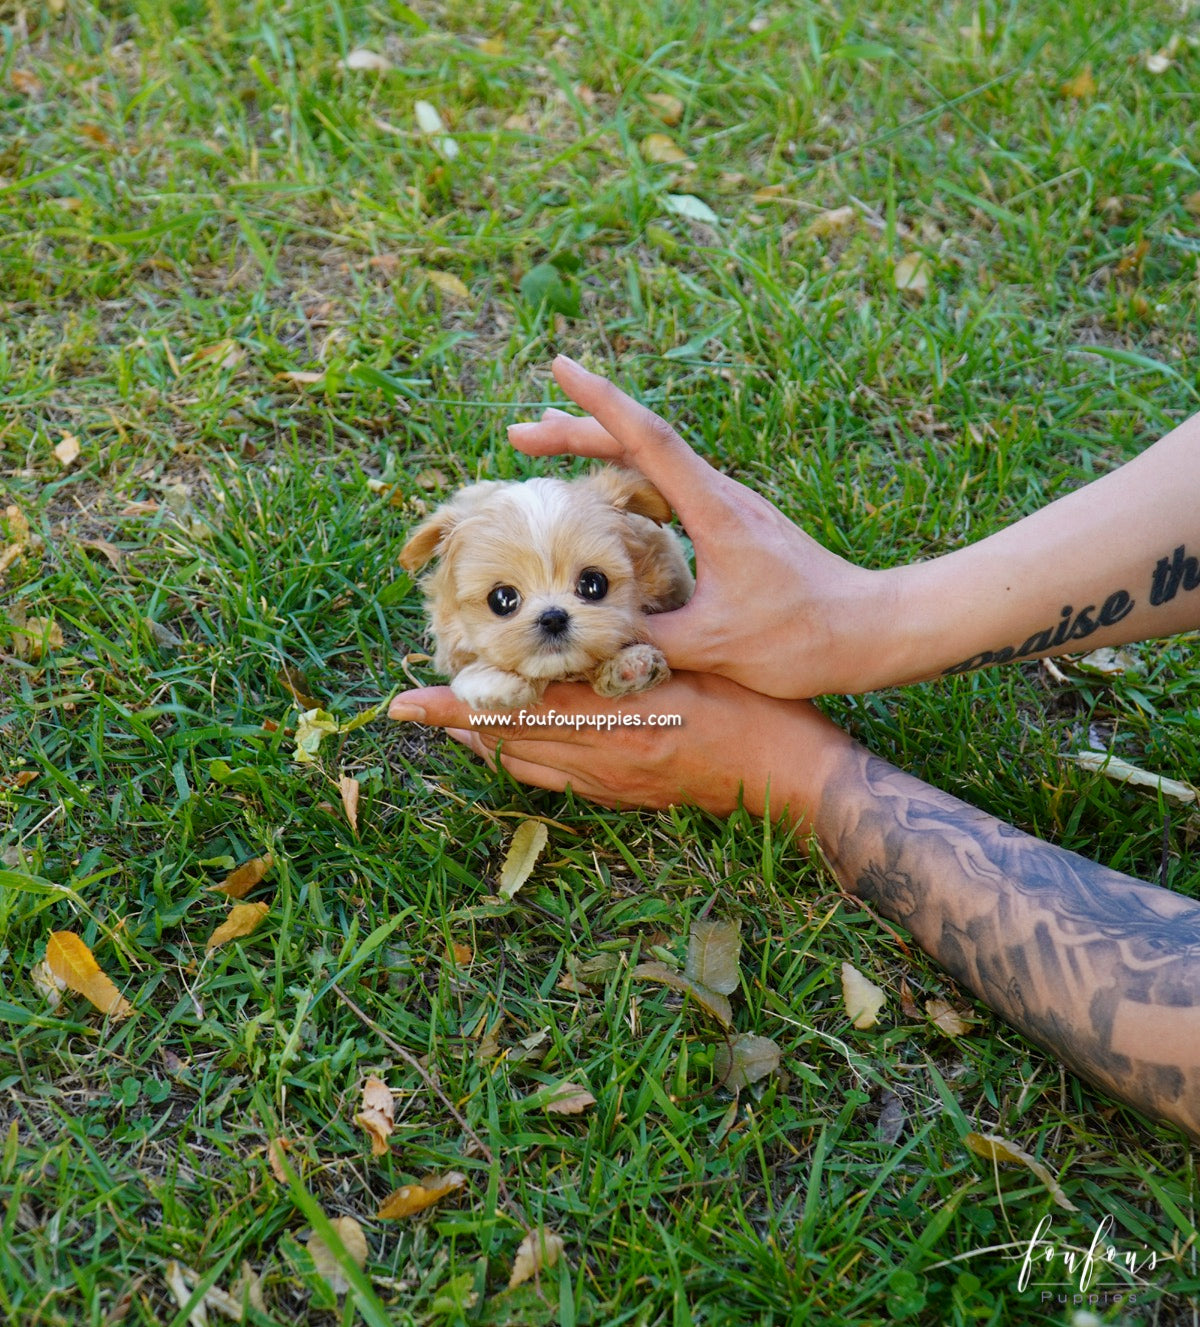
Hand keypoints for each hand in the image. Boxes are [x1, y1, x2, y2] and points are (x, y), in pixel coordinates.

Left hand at [388, 672, 846, 825]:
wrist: (793, 777)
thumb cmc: (754, 705)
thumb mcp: (693, 661)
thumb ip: (636, 649)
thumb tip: (584, 623)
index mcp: (618, 719)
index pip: (518, 710)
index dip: (461, 706)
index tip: (410, 699)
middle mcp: (605, 760)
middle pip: (510, 743)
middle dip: (459, 725)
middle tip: (413, 708)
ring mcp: (614, 785)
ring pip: (529, 765)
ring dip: (489, 743)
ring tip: (455, 722)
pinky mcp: (628, 798)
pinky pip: (559, 784)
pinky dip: (527, 761)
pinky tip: (518, 747)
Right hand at [507, 357, 897, 697]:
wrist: (873, 631)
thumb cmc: (806, 636)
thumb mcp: (718, 644)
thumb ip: (649, 637)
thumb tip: (590, 634)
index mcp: (715, 510)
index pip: (649, 440)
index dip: (600, 403)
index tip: (561, 367)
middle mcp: (721, 497)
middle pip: (641, 443)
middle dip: (579, 430)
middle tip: (520, 431)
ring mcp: (729, 510)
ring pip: (655, 465)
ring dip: (602, 451)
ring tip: (550, 447)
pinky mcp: (734, 530)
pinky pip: (669, 492)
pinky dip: (628, 485)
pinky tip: (609, 504)